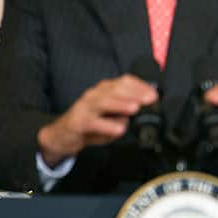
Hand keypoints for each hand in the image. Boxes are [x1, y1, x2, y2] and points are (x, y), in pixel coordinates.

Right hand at [37, 74, 157, 166]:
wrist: (63, 135)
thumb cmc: (91, 124)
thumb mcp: (112, 117)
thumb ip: (126, 113)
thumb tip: (142, 113)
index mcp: (105, 90)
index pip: (125, 81)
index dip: (141, 86)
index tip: (155, 95)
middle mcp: (95, 94)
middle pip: (116, 89)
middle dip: (135, 93)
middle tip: (150, 100)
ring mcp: (85, 106)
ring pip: (104, 101)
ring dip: (121, 104)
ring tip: (135, 108)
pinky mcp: (77, 121)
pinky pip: (93, 122)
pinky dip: (107, 125)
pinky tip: (119, 128)